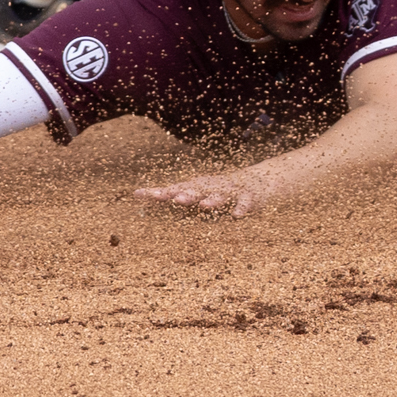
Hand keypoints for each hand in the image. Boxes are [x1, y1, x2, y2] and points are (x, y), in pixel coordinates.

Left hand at [134, 171, 268, 217]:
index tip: (139, 194)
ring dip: (212, 200)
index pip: (175, 189)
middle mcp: (211, 186)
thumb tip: (142, 198)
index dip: (158, 192)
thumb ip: (176, 197)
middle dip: (185, 194)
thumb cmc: (220, 190)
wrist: (257, 180)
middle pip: (196, 190)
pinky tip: (237, 215)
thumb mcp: (198, 193)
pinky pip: (245, 203)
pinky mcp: (249, 196)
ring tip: (204, 206)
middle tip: (174, 199)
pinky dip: (241, 208)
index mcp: (197, 187)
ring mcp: (231, 190)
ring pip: (220, 196)